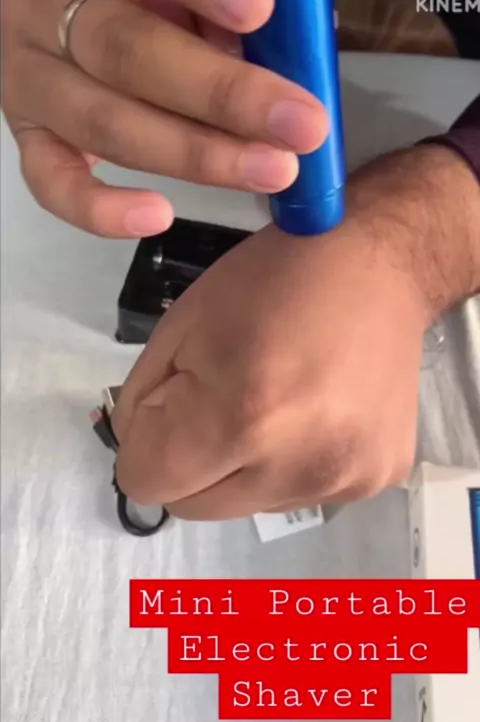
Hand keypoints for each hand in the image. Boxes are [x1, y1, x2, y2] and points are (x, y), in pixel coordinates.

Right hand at [1, 0, 326, 236]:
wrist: (64, 11)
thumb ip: (224, 5)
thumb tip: (290, 66)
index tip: (261, 8)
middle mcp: (38, 1)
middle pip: (124, 50)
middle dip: (221, 93)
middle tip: (300, 125)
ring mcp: (26, 74)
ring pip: (103, 123)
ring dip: (194, 154)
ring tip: (272, 170)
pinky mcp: (27, 136)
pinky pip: (51, 181)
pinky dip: (100, 209)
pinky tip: (160, 216)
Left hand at [111, 173, 433, 517]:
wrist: (378, 266)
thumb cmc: (273, 280)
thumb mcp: (182, 323)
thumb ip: (142, 397)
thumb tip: (141, 447)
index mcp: (242, 418)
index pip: (148, 483)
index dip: (146, 442)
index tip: (173, 404)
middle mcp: (297, 466)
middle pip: (194, 507)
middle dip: (190, 463)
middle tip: (220, 401)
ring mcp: (345, 481)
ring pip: (247, 504)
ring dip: (245, 465)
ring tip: (277, 401)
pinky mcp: (377, 480)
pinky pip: (299, 492)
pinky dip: (292, 462)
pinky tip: (318, 409)